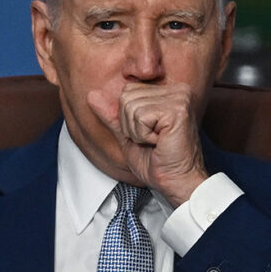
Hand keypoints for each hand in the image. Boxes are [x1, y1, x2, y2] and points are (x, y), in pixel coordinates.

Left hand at [88, 82, 207, 206]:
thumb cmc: (158, 162)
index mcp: (168, 92)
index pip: (127, 91)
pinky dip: (143, 135)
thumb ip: (112, 115)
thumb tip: (92, 95)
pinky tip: (160, 142)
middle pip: (127, 96)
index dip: (128, 118)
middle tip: (153, 140)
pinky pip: (140, 116)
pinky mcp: (177, 109)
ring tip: (157, 142)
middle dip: (131, 125)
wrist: (176, 181)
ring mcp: (179, 97)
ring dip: (138, 132)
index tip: (149, 134)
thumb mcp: (127, 135)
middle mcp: (176, 90)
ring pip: (131, 106)